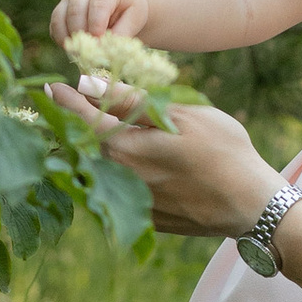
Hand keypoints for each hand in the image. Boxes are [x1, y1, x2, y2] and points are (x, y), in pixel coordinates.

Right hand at [50, 0, 149, 47]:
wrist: (120, 3)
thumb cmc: (129, 10)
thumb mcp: (134, 19)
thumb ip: (122, 33)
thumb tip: (104, 48)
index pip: (98, 4)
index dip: (97, 24)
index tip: (99, 42)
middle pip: (75, 10)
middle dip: (82, 34)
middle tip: (90, 53)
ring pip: (59, 18)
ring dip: (68, 39)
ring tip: (80, 54)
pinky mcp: (60, 11)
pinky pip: (54, 26)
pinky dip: (61, 40)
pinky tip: (73, 50)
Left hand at [59, 82, 284, 239]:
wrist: (251, 205)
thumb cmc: (222, 151)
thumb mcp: (179, 114)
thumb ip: (128, 99)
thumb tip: (88, 83)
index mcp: (121, 148)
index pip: (80, 117)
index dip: (64, 98)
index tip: (50, 85)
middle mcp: (116, 179)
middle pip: (85, 146)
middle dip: (76, 124)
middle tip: (72, 105)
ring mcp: (130, 203)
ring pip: (101, 170)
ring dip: (96, 150)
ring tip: (100, 131)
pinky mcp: (145, 218)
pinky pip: (121, 192)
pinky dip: (117, 174)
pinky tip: (133, 164)